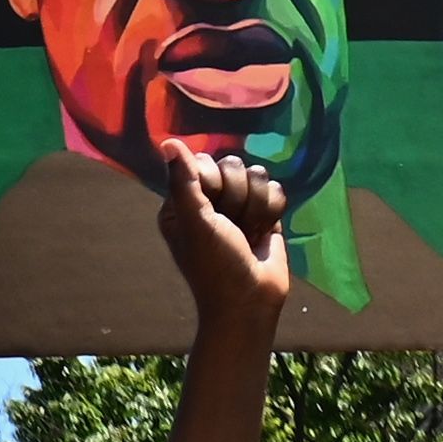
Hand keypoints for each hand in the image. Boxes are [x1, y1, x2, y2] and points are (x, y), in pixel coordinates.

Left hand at [155, 148, 298, 334]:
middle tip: (231, 227)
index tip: (212, 211)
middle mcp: (209, 200)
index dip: (213, 183)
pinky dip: (272, 211)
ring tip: (248, 233)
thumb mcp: (196, 223)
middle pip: (232, 165)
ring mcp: (238, 205)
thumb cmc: (216, 265)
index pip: (202, 162)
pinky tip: (264, 232)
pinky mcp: (264, 212)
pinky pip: (274, 188)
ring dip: (255, 207)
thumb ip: (184, 181)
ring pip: (257, 174)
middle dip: (236, 197)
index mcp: (182, 201)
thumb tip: (167, 142)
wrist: (251, 300)